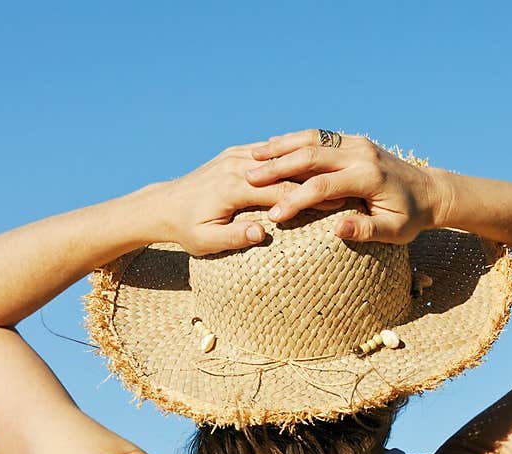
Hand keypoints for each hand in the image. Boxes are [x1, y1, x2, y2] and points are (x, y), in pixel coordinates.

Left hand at [150, 142, 351, 256]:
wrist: (164, 205)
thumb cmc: (186, 230)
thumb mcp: (206, 242)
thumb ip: (234, 238)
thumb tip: (261, 234)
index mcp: (233, 188)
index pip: (281, 191)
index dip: (311, 199)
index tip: (338, 206)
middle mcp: (236, 166)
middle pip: (285, 171)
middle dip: (316, 180)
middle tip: (348, 189)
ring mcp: (236, 156)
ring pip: (280, 157)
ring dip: (307, 166)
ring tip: (336, 176)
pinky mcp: (236, 154)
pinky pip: (269, 153)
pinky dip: (290, 160)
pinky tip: (311, 167)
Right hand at [245, 130, 450, 242]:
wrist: (429, 191)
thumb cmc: (411, 218)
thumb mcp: (395, 232)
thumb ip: (367, 231)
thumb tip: (338, 230)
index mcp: (368, 177)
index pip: (323, 187)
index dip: (296, 201)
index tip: (274, 217)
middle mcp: (360, 153)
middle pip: (311, 156)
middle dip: (278, 167)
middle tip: (249, 178)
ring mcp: (356, 143)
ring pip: (312, 139)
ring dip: (281, 147)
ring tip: (253, 158)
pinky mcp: (353, 140)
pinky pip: (319, 137)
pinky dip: (294, 141)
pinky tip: (274, 148)